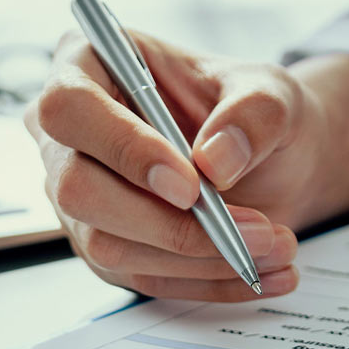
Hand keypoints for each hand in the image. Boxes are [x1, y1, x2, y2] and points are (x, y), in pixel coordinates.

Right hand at [25, 32, 348, 300]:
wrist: (277, 158)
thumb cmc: (256, 111)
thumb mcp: (274, 94)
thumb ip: (253, 115)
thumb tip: (216, 162)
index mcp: (90, 66)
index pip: (71, 109)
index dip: (124, 150)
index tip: (190, 185)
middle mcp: (70, 136)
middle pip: (78, 190)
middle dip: (169, 222)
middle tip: (255, 229)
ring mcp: (82, 196)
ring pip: (109, 245)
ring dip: (199, 257)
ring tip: (275, 247)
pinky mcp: (108, 244)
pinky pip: (143, 278)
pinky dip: (209, 281)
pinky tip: (262, 272)